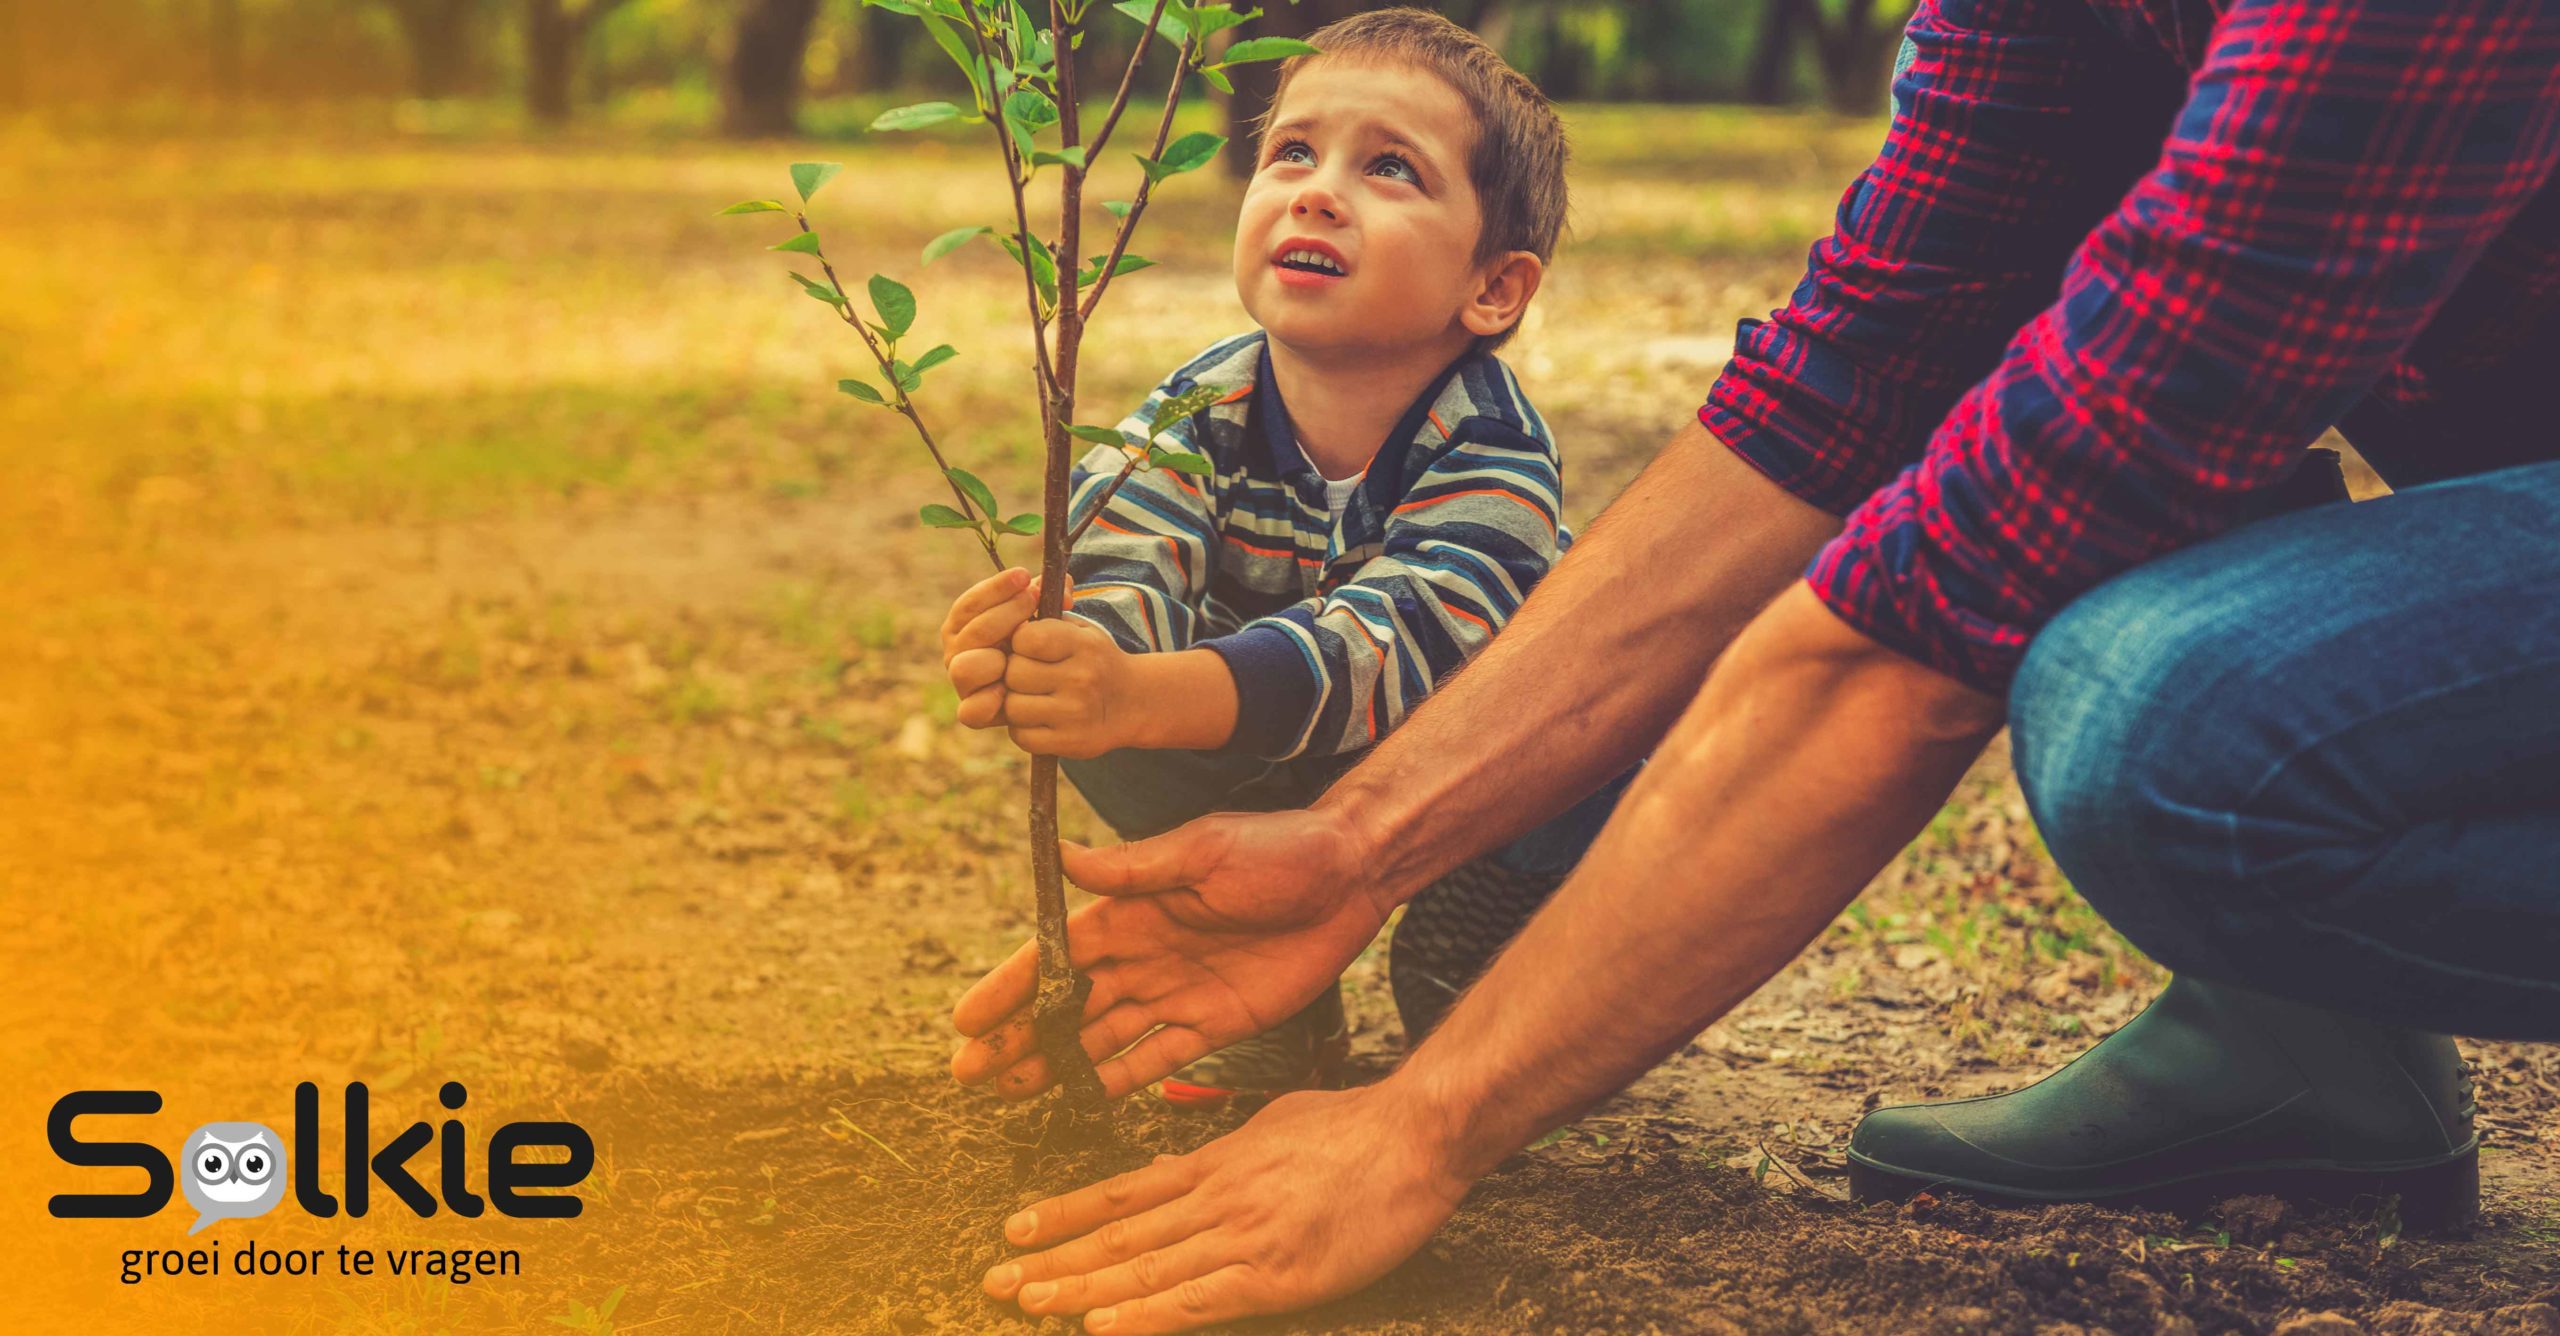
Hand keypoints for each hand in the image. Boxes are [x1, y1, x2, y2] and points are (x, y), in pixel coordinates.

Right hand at [940, 567, 1035, 729]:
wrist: (1041, 685)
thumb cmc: (1035, 643)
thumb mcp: (1041, 617)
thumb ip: (1048, 598)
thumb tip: (1064, 584)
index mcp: (964, 625)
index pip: (970, 603)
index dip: (995, 588)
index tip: (1023, 575)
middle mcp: (958, 653)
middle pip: (973, 632)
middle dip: (1005, 613)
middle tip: (1033, 600)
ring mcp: (964, 683)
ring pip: (964, 669)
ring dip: (990, 658)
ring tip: (1017, 651)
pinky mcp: (974, 712)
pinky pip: (969, 712)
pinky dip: (986, 701)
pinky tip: (1006, 689)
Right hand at [951, 806, 1386, 1099]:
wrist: (1351, 876)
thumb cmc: (1278, 850)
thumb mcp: (1203, 850)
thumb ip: (1133, 869)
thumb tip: (1061, 857)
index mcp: (1132, 910)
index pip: (1055, 955)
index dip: (1010, 988)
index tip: (967, 1020)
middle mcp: (1145, 954)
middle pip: (1067, 1004)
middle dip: (1018, 1036)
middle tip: (970, 1073)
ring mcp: (1177, 992)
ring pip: (1101, 1036)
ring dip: (1055, 1062)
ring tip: (1008, 1090)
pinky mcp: (1216, 1022)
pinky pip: (1157, 1057)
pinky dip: (1119, 1078)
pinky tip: (1080, 1097)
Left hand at [981, 1084, 1468, 1332]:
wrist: (1416, 1136)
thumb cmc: (1356, 1128)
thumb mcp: (1273, 1124)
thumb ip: (1222, 1152)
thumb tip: (1173, 1170)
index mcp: (1216, 1163)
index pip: (1123, 1194)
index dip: (1065, 1214)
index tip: (1016, 1229)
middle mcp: (1216, 1197)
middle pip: (1119, 1237)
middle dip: (1053, 1260)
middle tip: (996, 1281)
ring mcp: (1243, 1235)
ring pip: (1145, 1269)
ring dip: (1081, 1290)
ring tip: (1029, 1303)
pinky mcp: (1276, 1274)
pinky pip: (1197, 1301)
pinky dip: (1145, 1317)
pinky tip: (1103, 1329)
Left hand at [1003, 589, 1144, 758]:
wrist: (1133, 703)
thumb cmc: (1094, 660)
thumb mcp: (1081, 629)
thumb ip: (1050, 608)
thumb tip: (1029, 583)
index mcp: (1083, 645)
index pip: (1027, 638)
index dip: (1020, 641)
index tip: (1029, 646)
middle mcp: (1082, 678)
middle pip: (1015, 673)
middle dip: (1015, 673)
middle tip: (1030, 674)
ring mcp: (1076, 714)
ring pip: (1014, 706)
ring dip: (1016, 702)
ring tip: (1033, 696)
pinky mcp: (1070, 743)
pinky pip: (1021, 735)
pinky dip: (1023, 728)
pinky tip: (1038, 718)